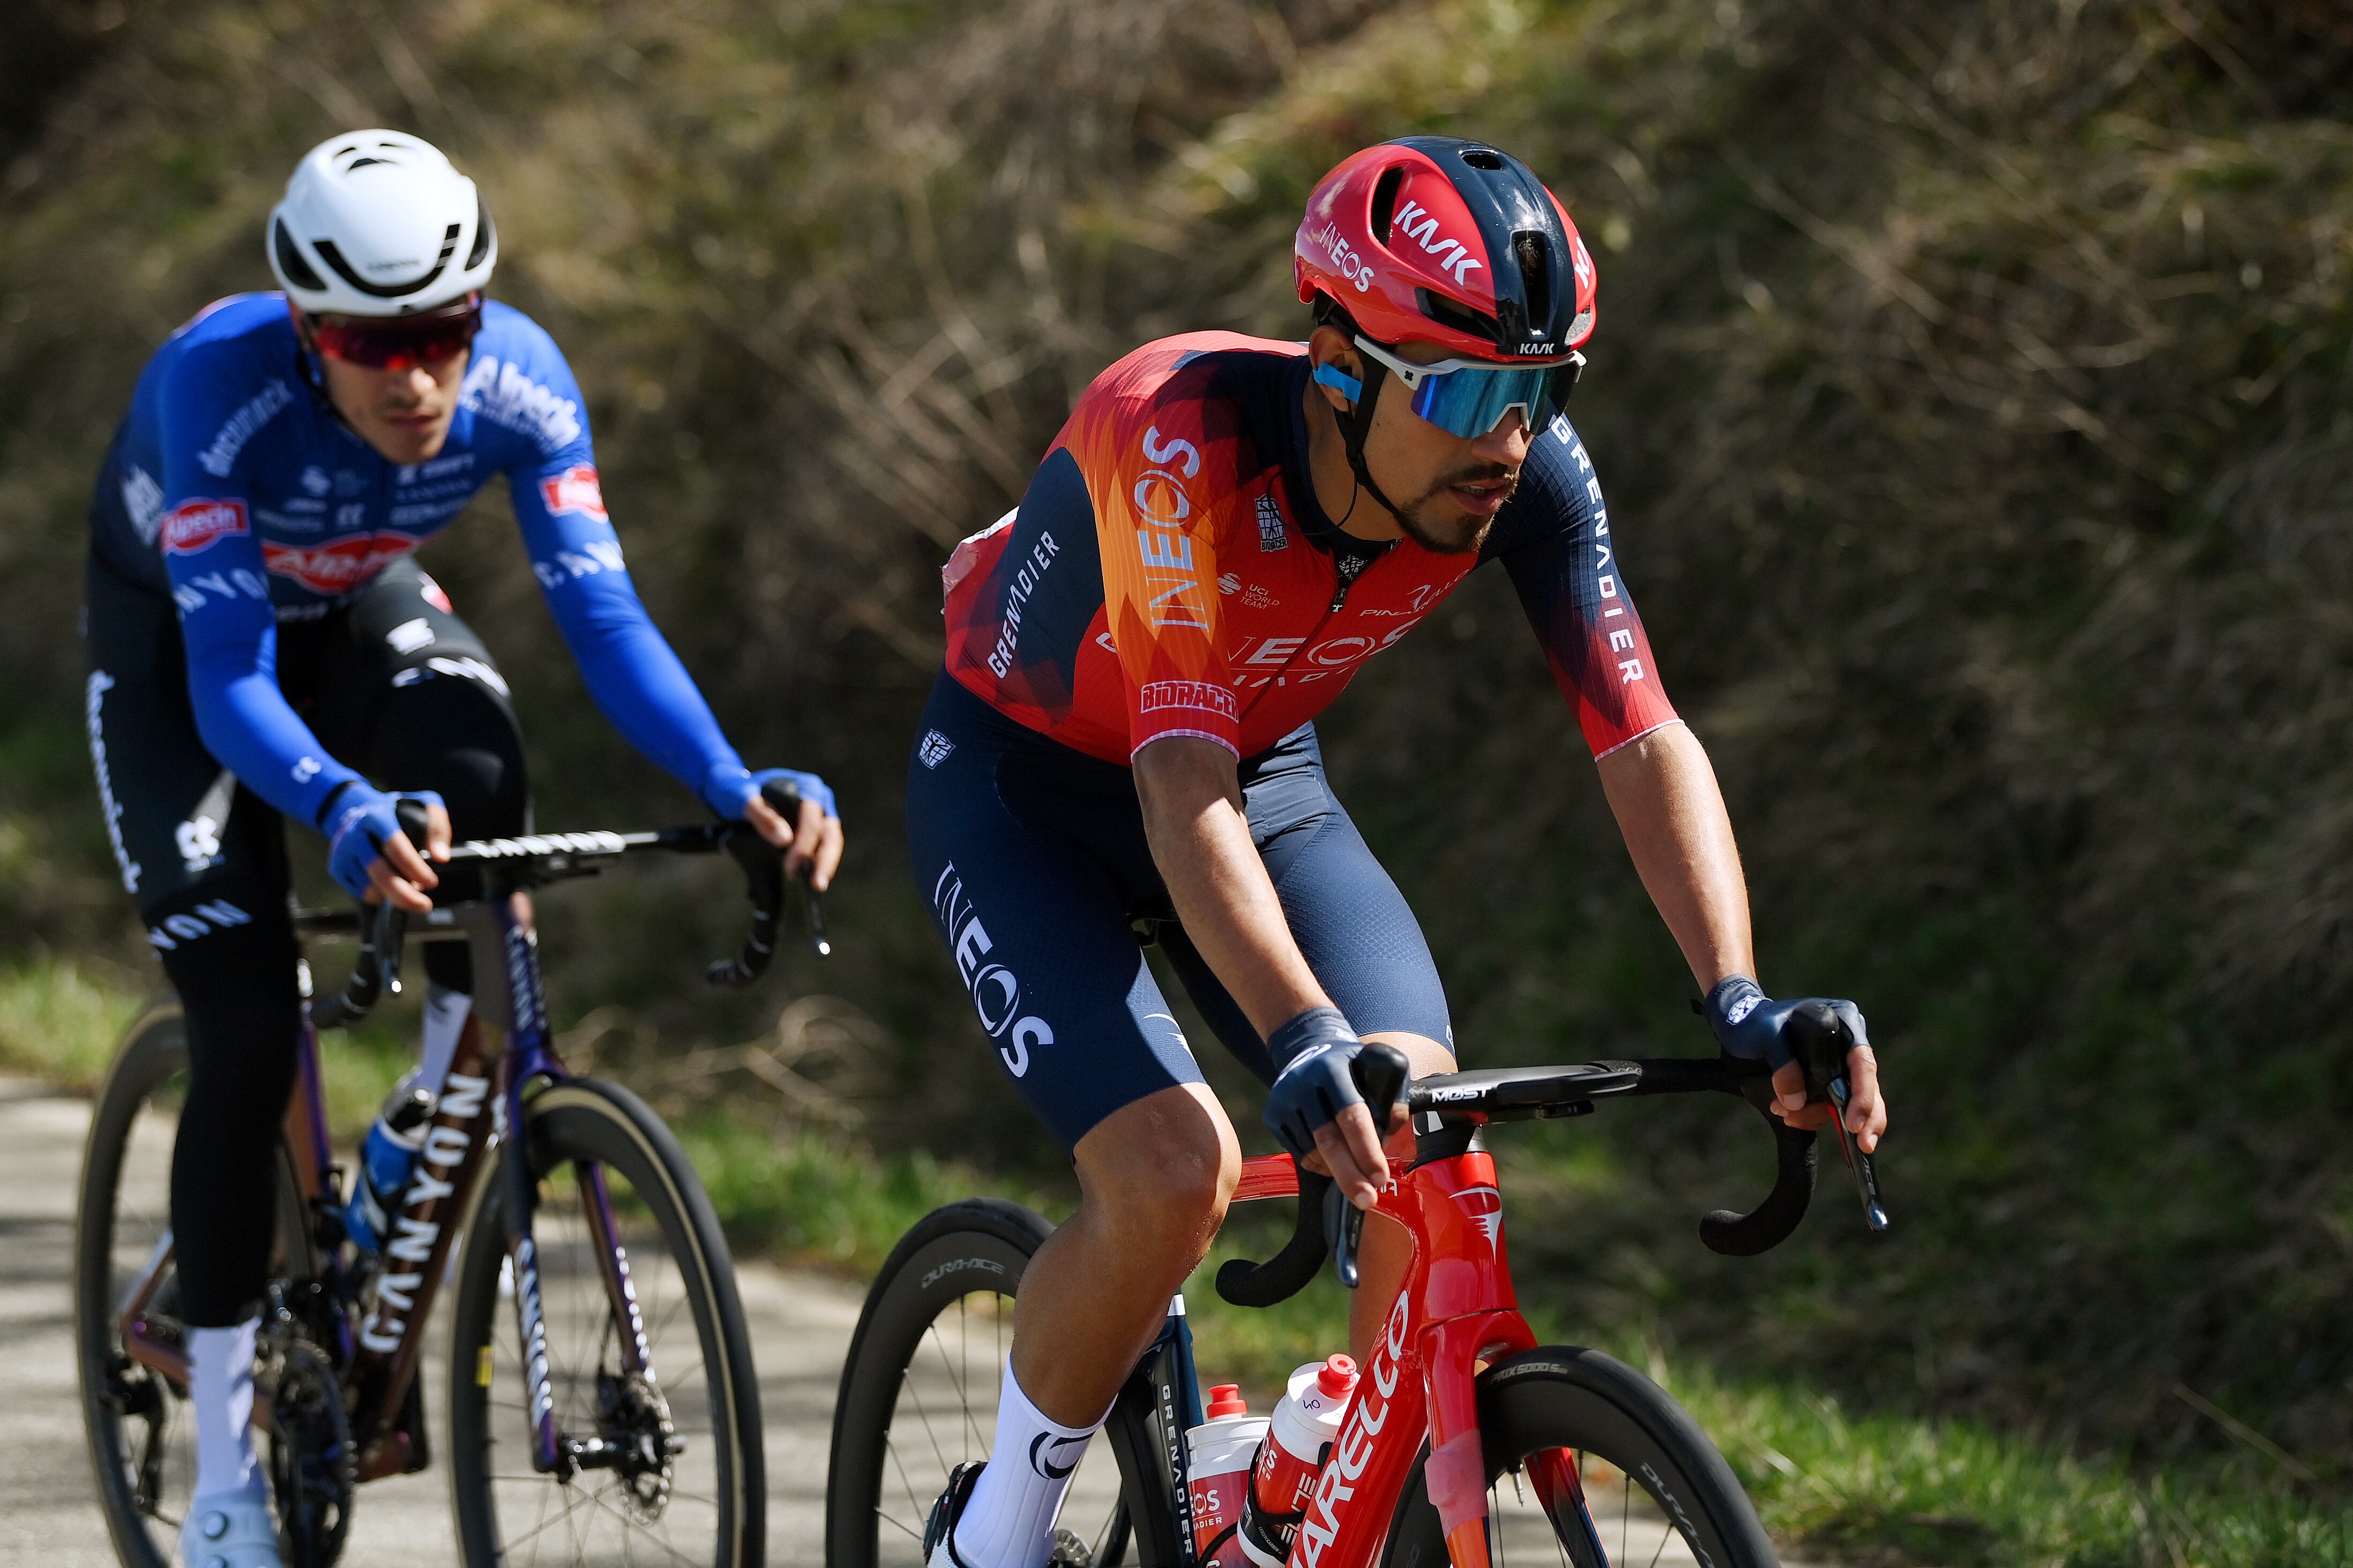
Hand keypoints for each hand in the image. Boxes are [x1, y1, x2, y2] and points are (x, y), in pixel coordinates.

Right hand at [325, 790, 448, 912]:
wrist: (355, 808)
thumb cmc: (397, 810)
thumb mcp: (424, 806)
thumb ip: (438, 828)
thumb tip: (441, 857)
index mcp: (377, 817)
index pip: (396, 848)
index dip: (416, 869)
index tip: (432, 883)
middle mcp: (355, 834)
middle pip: (381, 875)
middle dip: (405, 895)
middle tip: (425, 906)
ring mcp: (342, 852)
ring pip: (371, 888)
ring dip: (394, 895)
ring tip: (409, 886)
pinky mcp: (336, 867)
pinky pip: (361, 892)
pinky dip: (379, 895)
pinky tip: (390, 885)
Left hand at [713, 766, 844, 891]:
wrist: (733, 790)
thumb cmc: (739, 790)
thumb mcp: (743, 799)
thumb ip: (764, 816)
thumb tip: (785, 840)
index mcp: (805, 788)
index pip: (812, 820)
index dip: (804, 845)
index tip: (790, 867)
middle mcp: (818, 800)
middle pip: (829, 833)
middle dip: (825, 860)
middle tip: (817, 885)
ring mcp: (818, 814)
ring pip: (830, 841)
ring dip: (825, 864)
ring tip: (817, 886)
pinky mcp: (812, 828)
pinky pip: (820, 846)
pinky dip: (817, 862)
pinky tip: (809, 880)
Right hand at [1263, 1008, 1406, 1210]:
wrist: (1307, 1047)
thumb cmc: (1353, 1066)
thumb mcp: (1380, 1067)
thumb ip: (1392, 1098)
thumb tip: (1389, 1137)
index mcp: (1334, 1070)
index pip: (1352, 1116)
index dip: (1366, 1150)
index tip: (1380, 1178)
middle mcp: (1304, 1084)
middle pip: (1327, 1140)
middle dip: (1349, 1176)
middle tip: (1367, 1201)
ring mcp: (1284, 1100)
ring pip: (1313, 1152)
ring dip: (1338, 1171)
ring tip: (1356, 1175)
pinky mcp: (1272, 1115)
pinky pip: (1299, 1154)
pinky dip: (1320, 1165)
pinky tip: (1334, 1161)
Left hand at [1704, 976, 1886, 1152]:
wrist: (1738, 1026)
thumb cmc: (1754, 1022)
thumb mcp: (1765, 1035)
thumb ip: (1783, 1064)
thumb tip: (1796, 1102)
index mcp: (1843, 1021)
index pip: (1862, 1061)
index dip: (1863, 1094)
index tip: (1855, 1123)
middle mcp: (1846, 1043)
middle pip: (1866, 1086)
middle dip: (1864, 1119)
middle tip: (1863, 1146)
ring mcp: (1837, 1065)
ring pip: (1848, 1102)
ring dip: (1821, 1117)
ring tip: (1788, 1117)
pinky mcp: (1824, 1082)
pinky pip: (1828, 1107)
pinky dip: (1811, 1117)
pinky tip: (1790, 1117)